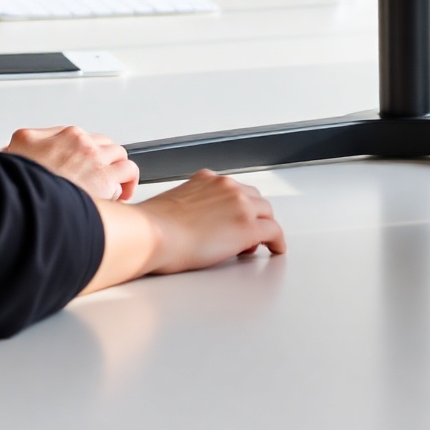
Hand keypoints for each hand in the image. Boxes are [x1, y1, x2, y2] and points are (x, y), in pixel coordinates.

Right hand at [1, 126, 139, 202]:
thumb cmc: (23, 176)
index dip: (91, 155)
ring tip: (115, 188)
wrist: (25, 198)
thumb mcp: (19, 143)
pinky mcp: (105, 182)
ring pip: (123, 160)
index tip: (88, 166)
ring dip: (121, 174)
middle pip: (110, 147)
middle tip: (103, 178)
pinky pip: (127, 176)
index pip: (91, 139)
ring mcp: (97, 162)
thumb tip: (26, 143)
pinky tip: (118, 197)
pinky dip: (125, 186)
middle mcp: (86, 144)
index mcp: (68, 134)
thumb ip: (28, 139)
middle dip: (108, 163)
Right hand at [83, 169, 285, 291]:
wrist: (152, 233)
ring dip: (264, 227)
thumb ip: (187, 209)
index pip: (234, 189)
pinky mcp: (247, 227)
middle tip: (248, 237)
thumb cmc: (152, 227)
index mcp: (207, 179)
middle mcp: (226, 186)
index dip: (238, 207)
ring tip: (258, 246)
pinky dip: (278, 242)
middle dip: (254, 215)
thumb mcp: (171, 207)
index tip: (236, 218)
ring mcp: (239, 204)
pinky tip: (276, 250)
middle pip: (255, 198)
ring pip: (267, 212)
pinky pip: (274, 232)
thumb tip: (188, 225)